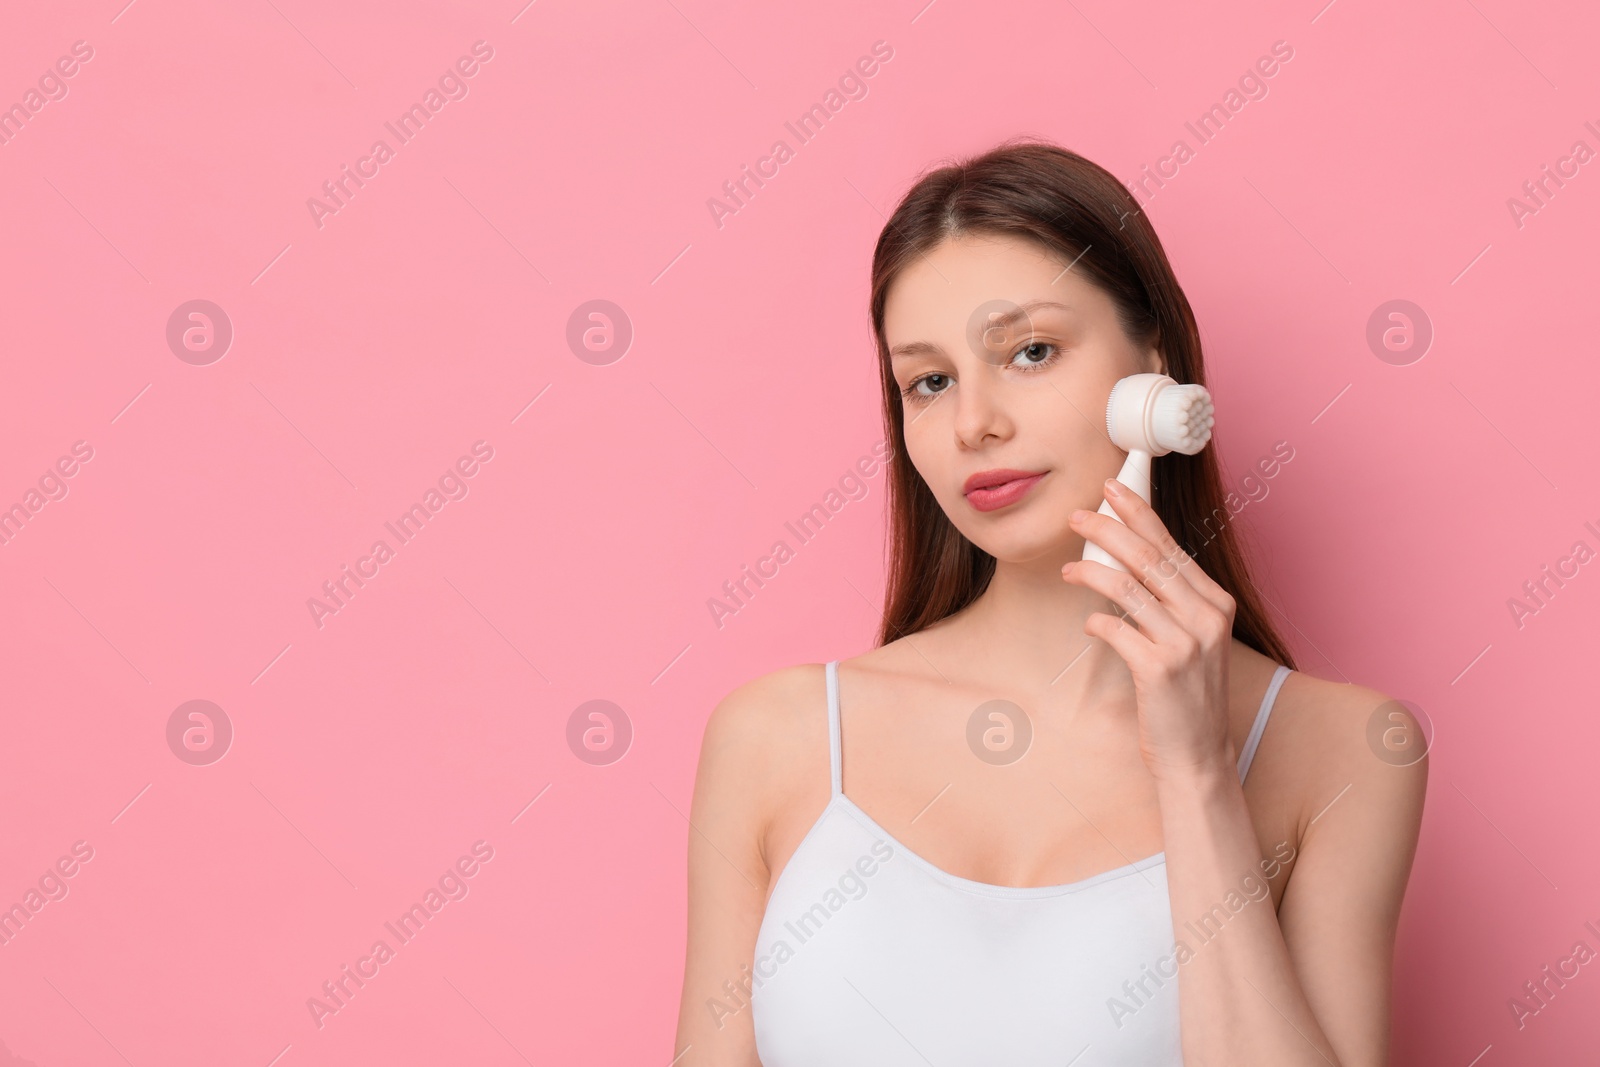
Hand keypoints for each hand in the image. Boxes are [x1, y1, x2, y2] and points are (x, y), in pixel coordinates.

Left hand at [1060, 478, 1237, 782]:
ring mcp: (1186, 642)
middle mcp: (1206, 616)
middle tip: (1076, 515)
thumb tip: (1122, 559)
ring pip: (1127, 586)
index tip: (1113, 489)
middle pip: (1148, 557)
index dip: (1139, 513)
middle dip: (1107, 529)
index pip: (1171, 546)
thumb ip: (1165, 601)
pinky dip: (1097, 622)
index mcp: (1215, 603)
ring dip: (1090, 572)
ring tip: (1067, 569)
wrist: (1197, 754)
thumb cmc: (1185, 694)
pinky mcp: (1160, 668)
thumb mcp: (1188, 639)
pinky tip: (1089, 625)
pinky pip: (1116, 628)